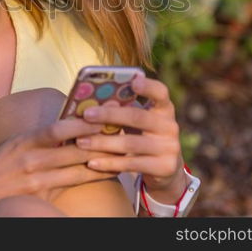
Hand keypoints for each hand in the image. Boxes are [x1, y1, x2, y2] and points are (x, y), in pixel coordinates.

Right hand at [0, 117, 122, 213]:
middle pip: (74, 148)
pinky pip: (73, 185)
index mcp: (25, 141)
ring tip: (124, 151)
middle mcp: (31, 160)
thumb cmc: (0, 168)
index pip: (57, 128)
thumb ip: (41, 137)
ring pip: (78, 169)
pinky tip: (109, 172)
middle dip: (100, 138)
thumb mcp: (16, 145)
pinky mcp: (42, 197)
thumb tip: (71, 123)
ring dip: (103, 160)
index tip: (102, 112)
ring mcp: (37, 181)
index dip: (82, 121)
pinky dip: (92, 176)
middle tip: (122, 128)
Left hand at [75, 77, 188, 204]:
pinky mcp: (164, 167)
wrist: (165, 169)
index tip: (133, 82)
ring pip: (131, 144)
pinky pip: (131, 164)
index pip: (160, 92)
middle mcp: (170, 126)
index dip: (148, 86)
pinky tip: (91, 162)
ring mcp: (169, 148)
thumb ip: (123, 109)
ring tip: (80, 142)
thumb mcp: (139, 121)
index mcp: (164, 109)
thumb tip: (87, 99)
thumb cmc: (142, 136)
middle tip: (86, 114)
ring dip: (102, 143)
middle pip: (137, 117)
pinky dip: (109, 163)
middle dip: (109, 115)